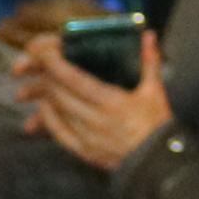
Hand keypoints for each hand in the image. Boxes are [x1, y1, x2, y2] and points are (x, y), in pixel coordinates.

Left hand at [14, 31, 173, 171]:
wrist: (158, 163)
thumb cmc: (157, 125)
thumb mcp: (154, 91)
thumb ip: (149, 61)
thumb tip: (148, 35)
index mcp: (112, 102)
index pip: (73, 79)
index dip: (54, 63)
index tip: (42, 50)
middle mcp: (96, 119)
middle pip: (60, 93)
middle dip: (46, 76)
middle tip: (39, 64)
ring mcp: (87, 137)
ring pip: (57, 112)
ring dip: (46, 96)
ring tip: (40, 84)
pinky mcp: (84, 152)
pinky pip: (58, 133)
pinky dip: (48, 118)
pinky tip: (44, 107)